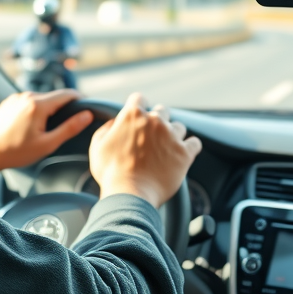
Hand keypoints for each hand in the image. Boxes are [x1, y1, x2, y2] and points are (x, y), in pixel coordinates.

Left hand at [0, 90, 92, 184]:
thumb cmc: (15, 152)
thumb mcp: (47, 144)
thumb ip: (69, 128)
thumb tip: (86, 116)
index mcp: (37, 105)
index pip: (67, 94)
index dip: (80, 99)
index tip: (87, 106)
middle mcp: (26, 96)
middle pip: (54, 96)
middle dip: (63, 108)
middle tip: (67, 124)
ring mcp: (16, 98)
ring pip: (41, 99)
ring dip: (48, 109)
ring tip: (46, 129)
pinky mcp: (9, 102)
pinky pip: (28, 102)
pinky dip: (35, 110)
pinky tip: (31, 126)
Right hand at [88, 93, 201, 208]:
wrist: (129, 195)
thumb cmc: (111, 172)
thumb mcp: (97, 146)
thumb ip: (106, 129)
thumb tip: (114, 123)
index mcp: (132, 115)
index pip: (139, 98)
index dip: (138, 107)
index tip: (139, 117)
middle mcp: (154, 120)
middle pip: (162, 110)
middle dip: (157, 121)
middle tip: (152, 137)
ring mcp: (171, 135)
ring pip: (178, 127)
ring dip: (173, 135)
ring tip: (165, 150)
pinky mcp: (184, 152)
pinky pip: (195, 143)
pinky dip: (190, 147)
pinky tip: (183, 153)